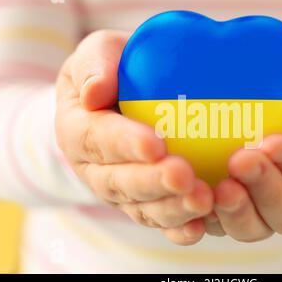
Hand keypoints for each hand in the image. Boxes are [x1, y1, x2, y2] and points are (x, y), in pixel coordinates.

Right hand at [55, 30, 212, 244]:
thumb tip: (95, 91)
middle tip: (184, 176)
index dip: (124, 144)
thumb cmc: (115, 72)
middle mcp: (95, 168)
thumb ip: (95, 64)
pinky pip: (157, 221)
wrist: (118, 102)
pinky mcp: (143, 202)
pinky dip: (177, 228)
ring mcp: (120, 190)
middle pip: (119, 182)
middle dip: (152, 182)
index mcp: (78, 129)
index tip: (155, 144)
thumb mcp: (99, 53)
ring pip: (140, 208)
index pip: (97, 138)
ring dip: (171, 209)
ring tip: (202, 201)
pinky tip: (199, 227)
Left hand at [204, 43, 281, 240]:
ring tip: (216, 188)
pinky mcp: (232, 210)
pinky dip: (204, 218)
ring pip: (254, 228)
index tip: (272, 143)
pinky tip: (190, 198)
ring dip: (235, 212)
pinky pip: (219, 225)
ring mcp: (266, 209)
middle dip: (265, 191)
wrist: (270, 92)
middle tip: (239, 161)